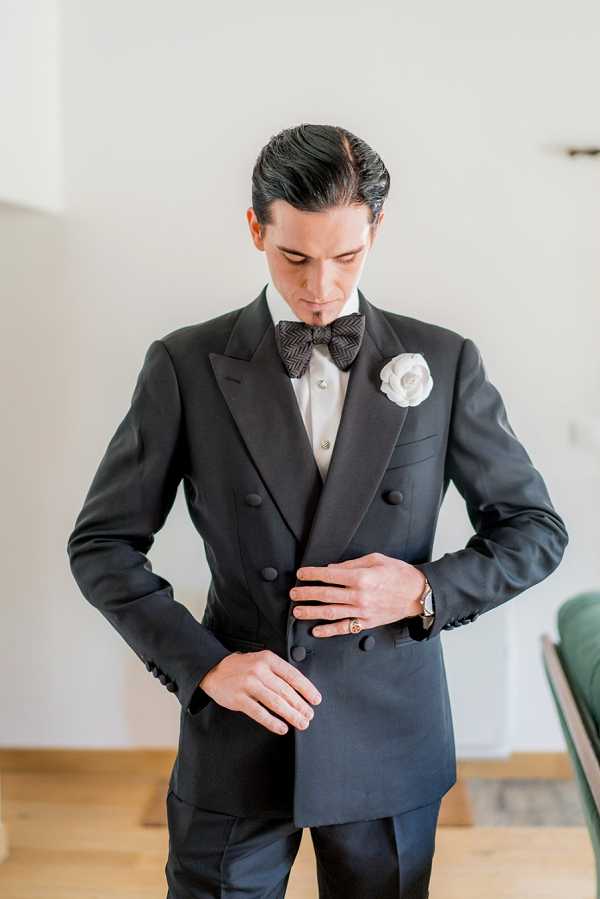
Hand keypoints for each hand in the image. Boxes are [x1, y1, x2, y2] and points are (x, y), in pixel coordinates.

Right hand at [199, 650, 321, 734]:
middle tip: (309, 716)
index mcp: (268, 659)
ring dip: (291, 715)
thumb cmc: (242, 667)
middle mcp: (259, 670)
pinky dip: (272, 722)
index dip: (307, 689)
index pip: (293, 675)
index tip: (316, 700)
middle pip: (286, 691)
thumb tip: (300, 690)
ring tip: (301, 723)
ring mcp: (248, 684)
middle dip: (300, 706)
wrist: (214, 670)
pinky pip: (259, 712)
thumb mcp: (261, 661)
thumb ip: (278, 671)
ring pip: (275, 703)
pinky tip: (281, 728)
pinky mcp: (238, 699)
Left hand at [290, 552, 425, 637]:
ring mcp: (362, 612)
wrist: (417, 593)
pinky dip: (328, 630)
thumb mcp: (376, 559)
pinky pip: (344, 628)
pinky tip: (316, 630)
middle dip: (307, 594)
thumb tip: (331, 570)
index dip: (312, 575)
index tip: (301, 574)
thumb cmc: (398, 573)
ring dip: (312, 612)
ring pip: (331, 613)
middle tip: (293, 593)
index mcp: (361, 577)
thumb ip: (351, 564)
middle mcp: (359, 596)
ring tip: (297, 611)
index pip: (329, 576)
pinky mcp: (366, 623)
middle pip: (326, 595)